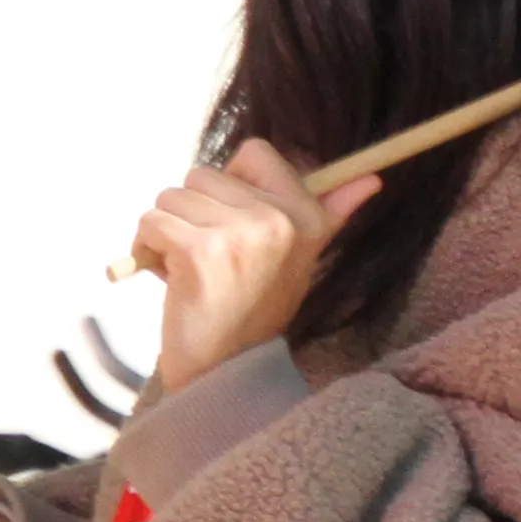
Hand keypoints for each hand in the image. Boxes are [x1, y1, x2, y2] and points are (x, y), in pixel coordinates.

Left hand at [127, 138, 376, 393]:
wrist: (227, 368)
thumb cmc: (255, 308)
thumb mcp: (301, 257)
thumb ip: (332, 213)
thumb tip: (372, 180)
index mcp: (306, 214)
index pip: (255, 153)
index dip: (230, 183)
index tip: (232, 220)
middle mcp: (279, 218)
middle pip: (201, 175)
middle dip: (192, 213)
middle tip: (211, 257)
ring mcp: (241, 233)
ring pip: (170, 197)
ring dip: (167, 232)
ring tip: (190, 269)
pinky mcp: (200, 250)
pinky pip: (152, 222)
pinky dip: (148, 249)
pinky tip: (170, 277)